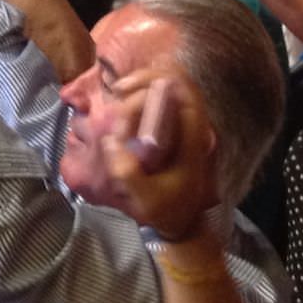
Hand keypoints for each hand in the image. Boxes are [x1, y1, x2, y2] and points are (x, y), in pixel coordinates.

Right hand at [97, 69, 221, 242]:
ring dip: (140, 87)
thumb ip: (127, 173)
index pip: (185, 92)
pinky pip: (158, 102)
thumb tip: (109, 140)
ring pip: (166, 88)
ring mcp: (182, 126)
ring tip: (118, 96)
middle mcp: (191, 125)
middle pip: (174, 81)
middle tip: (118, 92)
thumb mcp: (144, 199)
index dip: (157, 81)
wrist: (180, 222)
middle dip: (143, 80)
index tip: (127, 91)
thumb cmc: (165, 211)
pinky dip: (139, 98)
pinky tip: (122, 107)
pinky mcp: (171, 130)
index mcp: (193, 139)